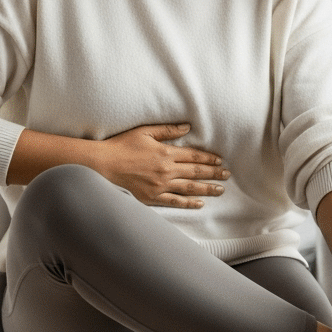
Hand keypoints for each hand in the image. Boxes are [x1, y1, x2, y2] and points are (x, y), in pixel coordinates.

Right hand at [97, 123, 228, 207]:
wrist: (103, 164)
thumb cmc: (122, 145)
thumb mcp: (145, 132)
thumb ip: (168, 130)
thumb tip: (188, 127)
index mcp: (166, 153)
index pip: (194, 156)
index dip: (209, 159)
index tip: (220, 161)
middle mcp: (166, 170)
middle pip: (196, 172)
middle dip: (214, 174)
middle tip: (227, 176)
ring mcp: (160, 186)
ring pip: (190, 188)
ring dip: (207, 189)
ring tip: (220, 191)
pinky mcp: (152, 197)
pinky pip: (175, 201)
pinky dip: (189, 203)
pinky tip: (199, 204)